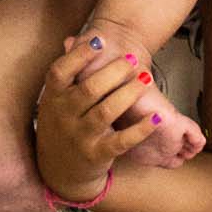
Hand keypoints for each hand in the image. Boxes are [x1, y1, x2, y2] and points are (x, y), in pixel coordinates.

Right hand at [35, 42, 168, 201]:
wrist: (59, 172)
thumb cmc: (63, 126)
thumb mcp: (56, 102)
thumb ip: (67, 74)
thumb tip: (72, 39)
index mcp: (53, 98)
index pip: (60, 72)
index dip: (79, 56)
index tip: (101, 41)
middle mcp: (63, 116)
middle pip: (89, 89)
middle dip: (114, 72)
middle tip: (134, 58)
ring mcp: (80, 137)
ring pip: (106, 111)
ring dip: (129, 93)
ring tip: (147, 78)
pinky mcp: (97, 154)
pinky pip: (122, 141)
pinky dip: (141, 129)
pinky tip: (157, 116)